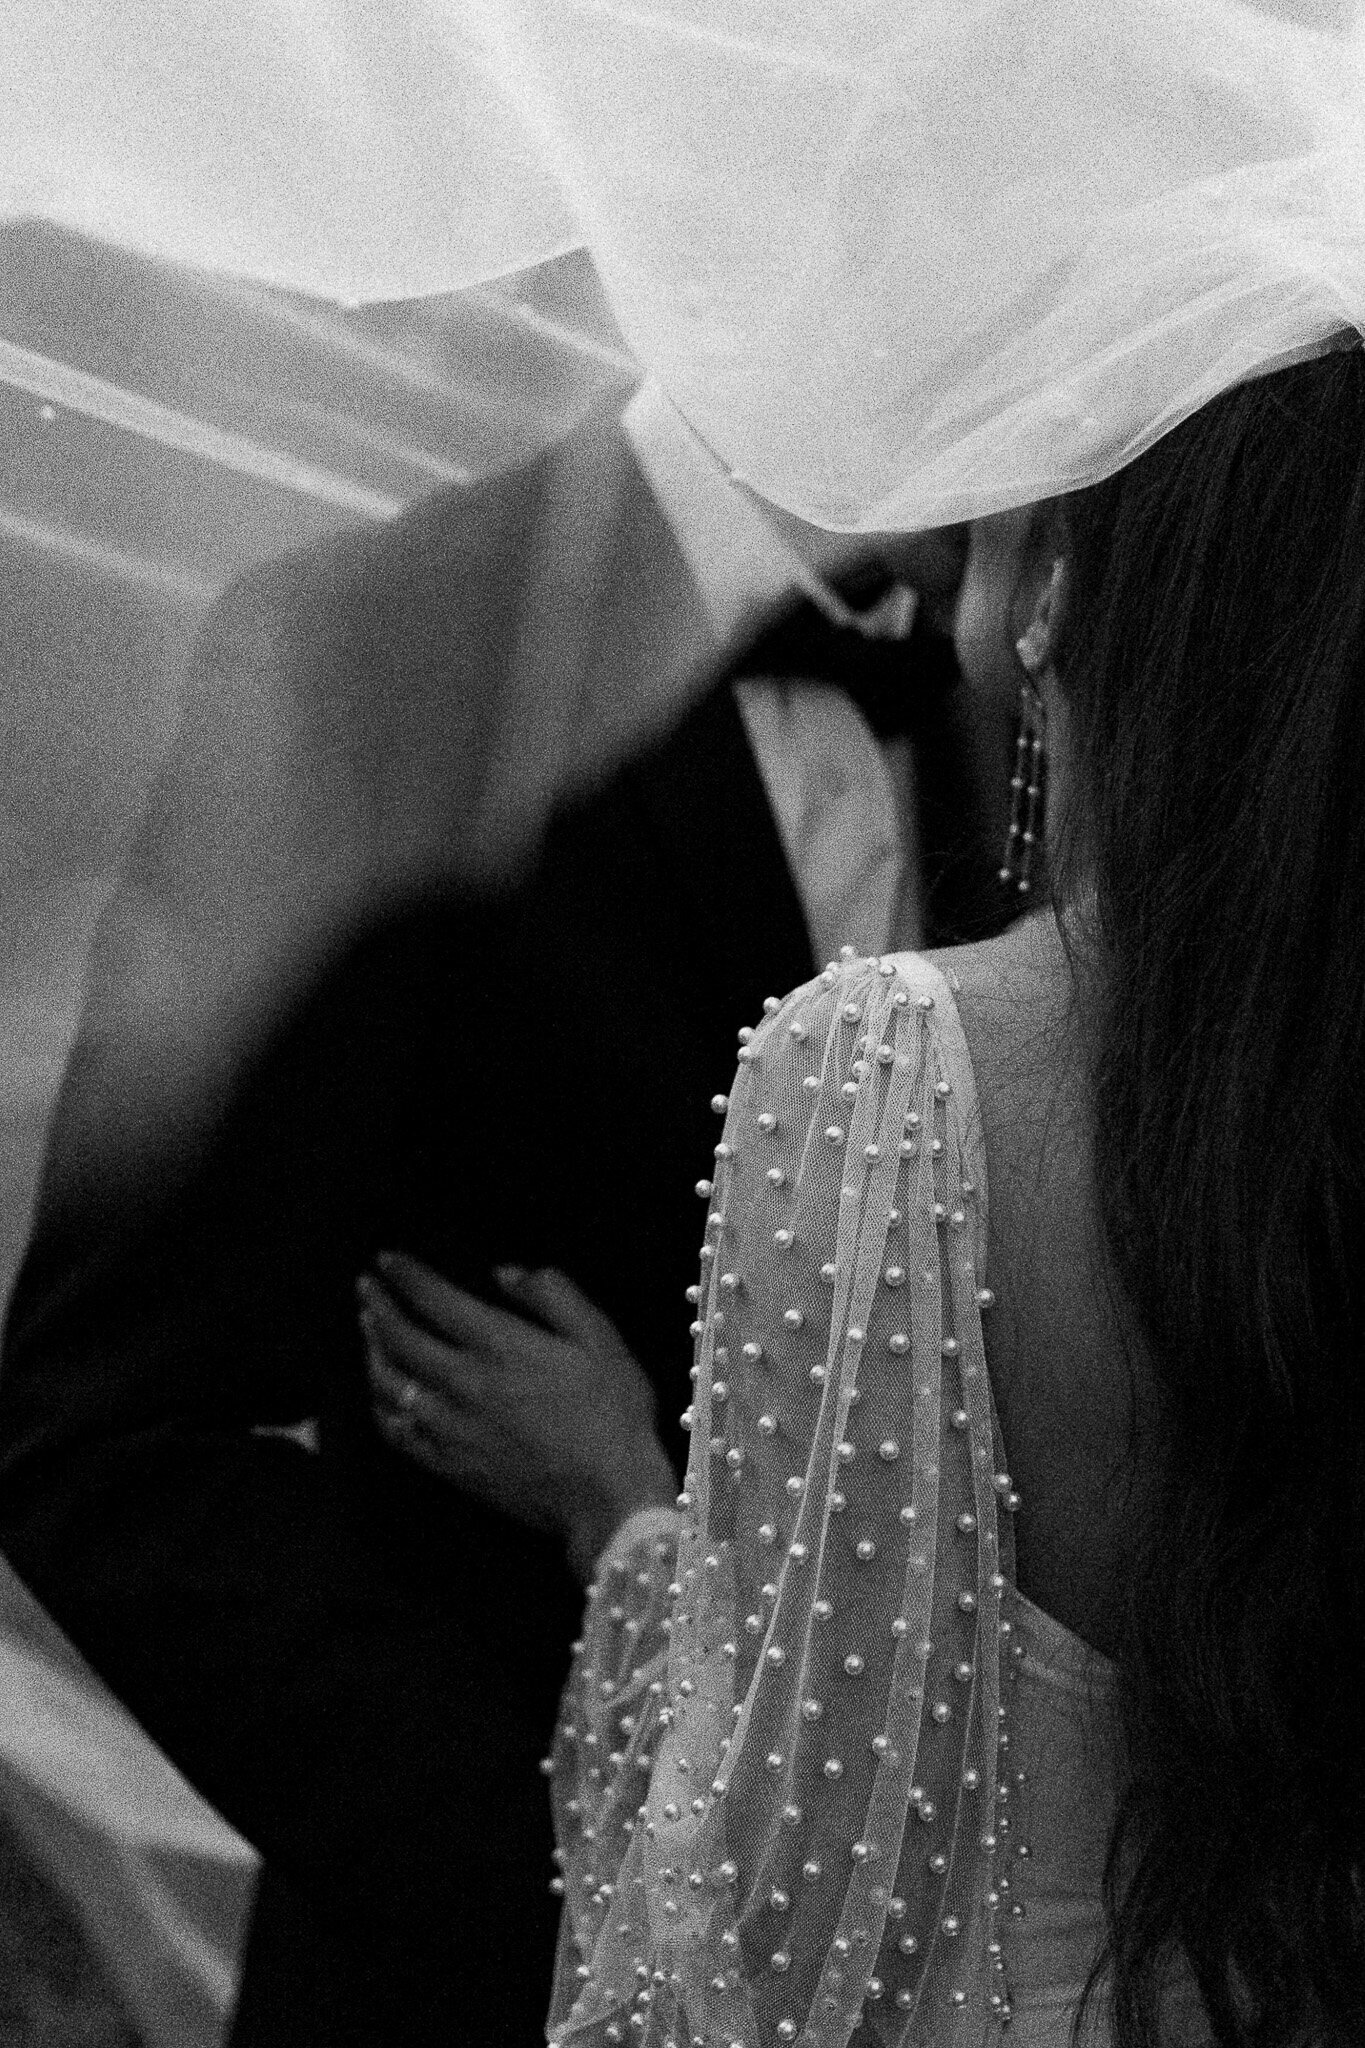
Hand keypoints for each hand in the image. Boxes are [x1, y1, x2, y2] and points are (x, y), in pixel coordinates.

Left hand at [358, 1254, 677, 1582]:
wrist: (608, 1498)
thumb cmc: (612, 1413)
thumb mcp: (600, 1339)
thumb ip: (552, 1296)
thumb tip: (505, 1273)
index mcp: (498, 1346)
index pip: (434, 1300)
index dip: (406, 1276)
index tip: (387, 1259)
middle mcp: (462, 1382)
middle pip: (400, 1338)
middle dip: (377, 1306)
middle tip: (364, 1285)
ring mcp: (448, 1428)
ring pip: (389, 1384)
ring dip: (371, 1351)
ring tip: (367, 1329)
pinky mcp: (447, 1465)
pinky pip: (396, 1431)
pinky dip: (381, 1405)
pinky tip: (381, 1393)